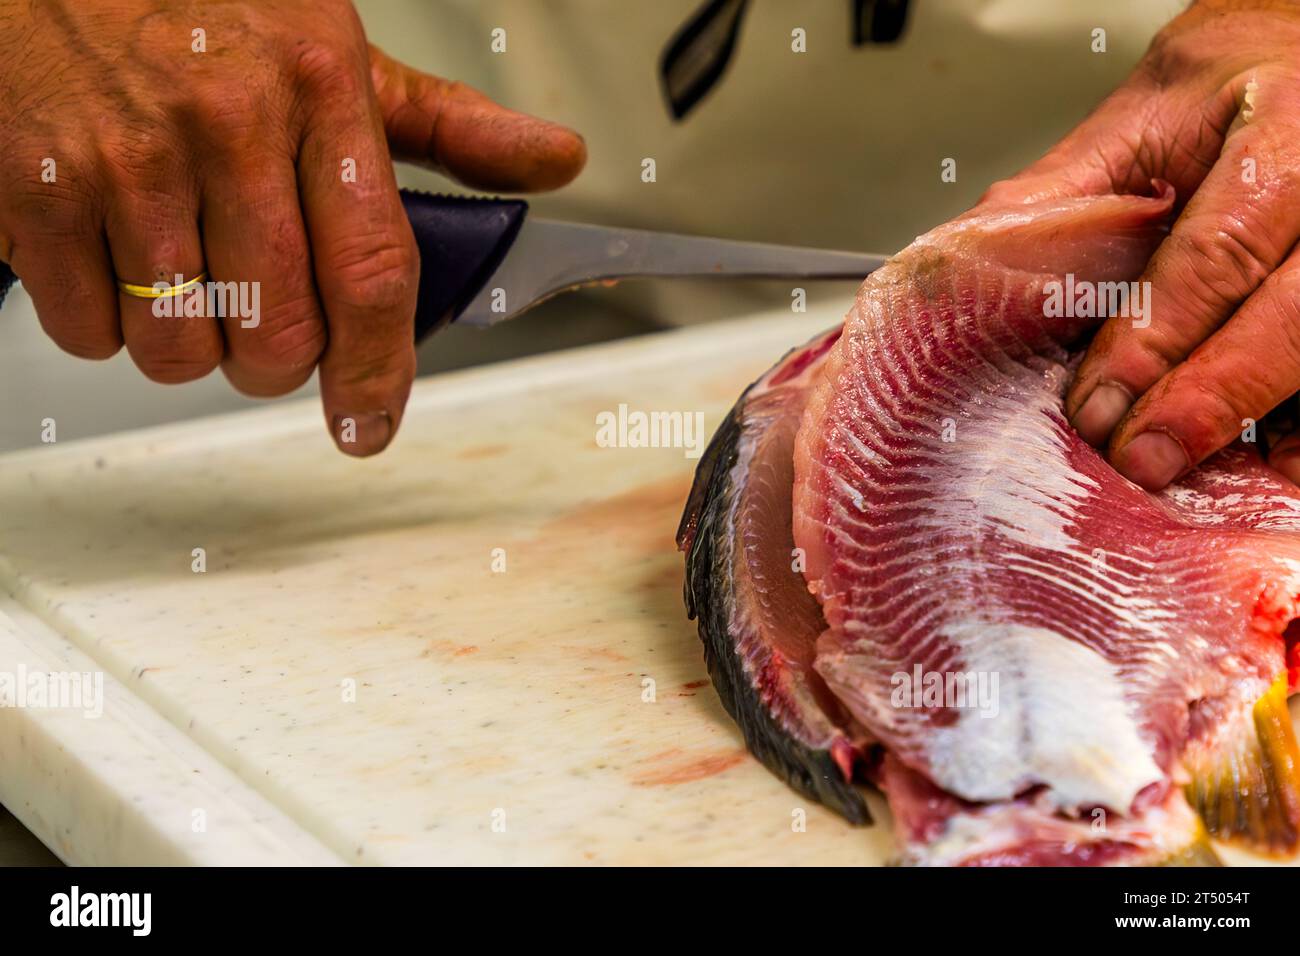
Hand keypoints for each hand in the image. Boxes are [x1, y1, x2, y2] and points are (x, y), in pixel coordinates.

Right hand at [0, 0, 584, 454]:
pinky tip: (118, 258)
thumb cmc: (203, 2)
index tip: (372, 422)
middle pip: (278, 335)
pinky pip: (88, 329)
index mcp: (320, 90)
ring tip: (185, 276)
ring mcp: (127, 159)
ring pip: (181, 349)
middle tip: (266, 325)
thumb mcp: (340, 49)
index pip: (372, 271)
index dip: (380, 371)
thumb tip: (554, 161)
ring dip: (190, 345)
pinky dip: (105, 323)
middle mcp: (228, 124)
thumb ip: (450, 126)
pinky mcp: (34, 188)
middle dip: (277, 363)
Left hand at [984, 0, 1299, 488]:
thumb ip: (1065, 197)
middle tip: (1140, 459)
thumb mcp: (1140, 124)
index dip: (1156, 337)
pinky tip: (1265, 468)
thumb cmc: (1227, 95)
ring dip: (1264, 423)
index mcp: (1287, 123)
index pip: (1221, 249)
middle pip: (1297, 313)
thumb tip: (969, 269)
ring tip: (1195, 479)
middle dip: (1212, 396)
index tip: (1098, 405)